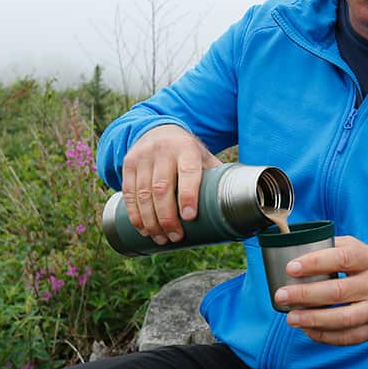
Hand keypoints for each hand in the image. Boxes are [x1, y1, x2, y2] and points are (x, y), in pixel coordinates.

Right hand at [120, 125, 219, 244]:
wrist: (158, 130)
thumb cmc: (187, 152)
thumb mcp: (203, 157)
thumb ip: (216, 177)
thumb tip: (239, 207)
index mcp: (187, 148)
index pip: (188, 172)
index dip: (188, 196)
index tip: (190, 218)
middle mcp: (163, 150)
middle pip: (162, 188)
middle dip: (167, 217)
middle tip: (175, 237)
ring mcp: (143, 156)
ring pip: (143, 194)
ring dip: (151, 221)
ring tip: (161, 238)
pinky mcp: (128, 164)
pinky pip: (129, 193)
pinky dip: (135, 215)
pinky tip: (143, 229)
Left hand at [274, 235, 367, 344]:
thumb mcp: (364, 250)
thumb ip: (337, 247)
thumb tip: (301, 247)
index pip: (342, 258)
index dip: (315, 263)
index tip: (291, 268)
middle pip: (338, 291)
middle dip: (305, 294)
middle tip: (281, 295)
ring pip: (342, 318)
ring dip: (312, 319)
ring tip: (291, 318)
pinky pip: (347, 337)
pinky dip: (324, 336)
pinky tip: (308, 330)